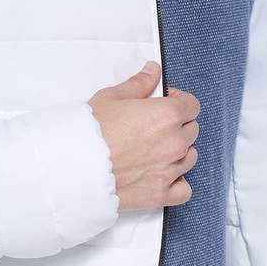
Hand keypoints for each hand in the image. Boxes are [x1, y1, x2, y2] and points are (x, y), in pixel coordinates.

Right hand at [89, 61, 199, 210]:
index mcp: (167, 115)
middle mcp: (174, 142)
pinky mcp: (160, 194)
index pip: (192, 105)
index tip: (165, 103)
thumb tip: (152, 71)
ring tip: (156, 151)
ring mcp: (170, 170)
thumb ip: (139, 84)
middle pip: (191, 130)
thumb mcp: (111, 98)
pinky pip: (184, 190)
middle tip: (154, 127)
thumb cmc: (89, 131)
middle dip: (177, 126)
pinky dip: (178, 183)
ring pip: (189, 158)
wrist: (74, 167)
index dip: (179, 101)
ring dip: (178, 152)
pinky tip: (165, 176)